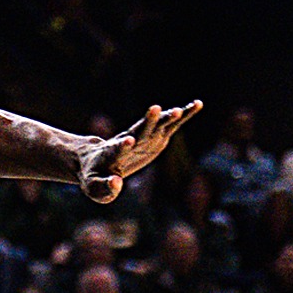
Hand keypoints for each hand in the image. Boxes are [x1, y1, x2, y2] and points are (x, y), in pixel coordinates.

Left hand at [78, 101, 201, 201]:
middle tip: (155, 109)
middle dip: (147, 122)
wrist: (96, 160)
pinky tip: (197, 104)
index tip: (128, 140)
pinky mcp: (156, 137)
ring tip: (179, 110)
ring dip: (166, 117)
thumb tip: (116, 182)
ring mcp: (144, 138)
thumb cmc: (94, 177)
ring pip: (156, 125)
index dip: (122, 146)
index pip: (117, 149)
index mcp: (112, 155)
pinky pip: (171, 125)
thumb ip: (105, 187)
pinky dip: (184, 115)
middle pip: (138, 131)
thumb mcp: (95, 188)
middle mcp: (129, 142)